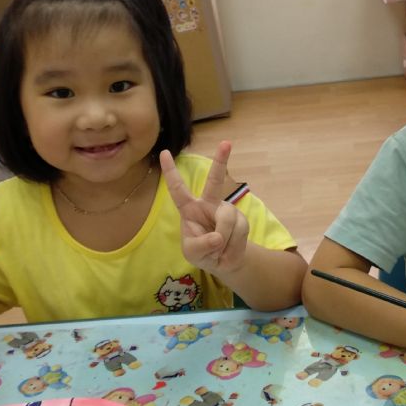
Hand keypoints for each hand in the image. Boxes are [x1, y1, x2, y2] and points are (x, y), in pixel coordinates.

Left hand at [160, 141, 248, 275]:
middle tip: (226, 143)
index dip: (170, 172)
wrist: (225, 262)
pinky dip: (233, 245)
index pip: (177, 188)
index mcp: (190, 209)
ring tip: (220, 250)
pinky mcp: (241, 219)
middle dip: (221, 161)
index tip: (164, 153)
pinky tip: (229, 249)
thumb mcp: (193, 253)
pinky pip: (239, 230)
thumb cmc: (203, 253)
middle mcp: (209, 204)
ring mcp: (226, 210)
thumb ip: (201, 245)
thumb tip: (218, 237)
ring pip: (227, 219)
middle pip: (215, 181)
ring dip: (224, 239)